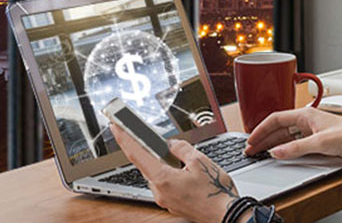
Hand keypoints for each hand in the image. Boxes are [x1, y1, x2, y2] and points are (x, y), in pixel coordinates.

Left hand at [110, 123, 237, 222]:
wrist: (226, 215)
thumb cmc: (215, 192)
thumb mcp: (200, 161)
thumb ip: (181, 148)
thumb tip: (171, 144)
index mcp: (162, 179)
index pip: (137, 154)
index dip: (124, 138)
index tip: (115, 126)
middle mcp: (159, 192)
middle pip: (146, 164)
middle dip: (146, 148)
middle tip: (142, 133)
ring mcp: (166, 200)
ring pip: (157, 174)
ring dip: (161, 162)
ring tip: (171, 152)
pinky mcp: (173, 204)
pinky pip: (165, 184)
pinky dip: (168, 173)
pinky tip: (180, 169)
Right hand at [244, 107, 341, 164]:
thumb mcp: (321, 143)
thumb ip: (297, 148)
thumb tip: (277, 152)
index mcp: (305, 114)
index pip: (275, 119)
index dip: (261, 129)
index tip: (251, 140)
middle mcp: (306, 120)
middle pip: (278, 128)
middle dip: (263, 138)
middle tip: (251, 150)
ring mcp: (310, 131)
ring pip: (284, 136)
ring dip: (271, 144)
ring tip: (259, 153)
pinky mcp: (315, 140)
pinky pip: (292, 143)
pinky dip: (282, 148)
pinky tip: (277, 154)